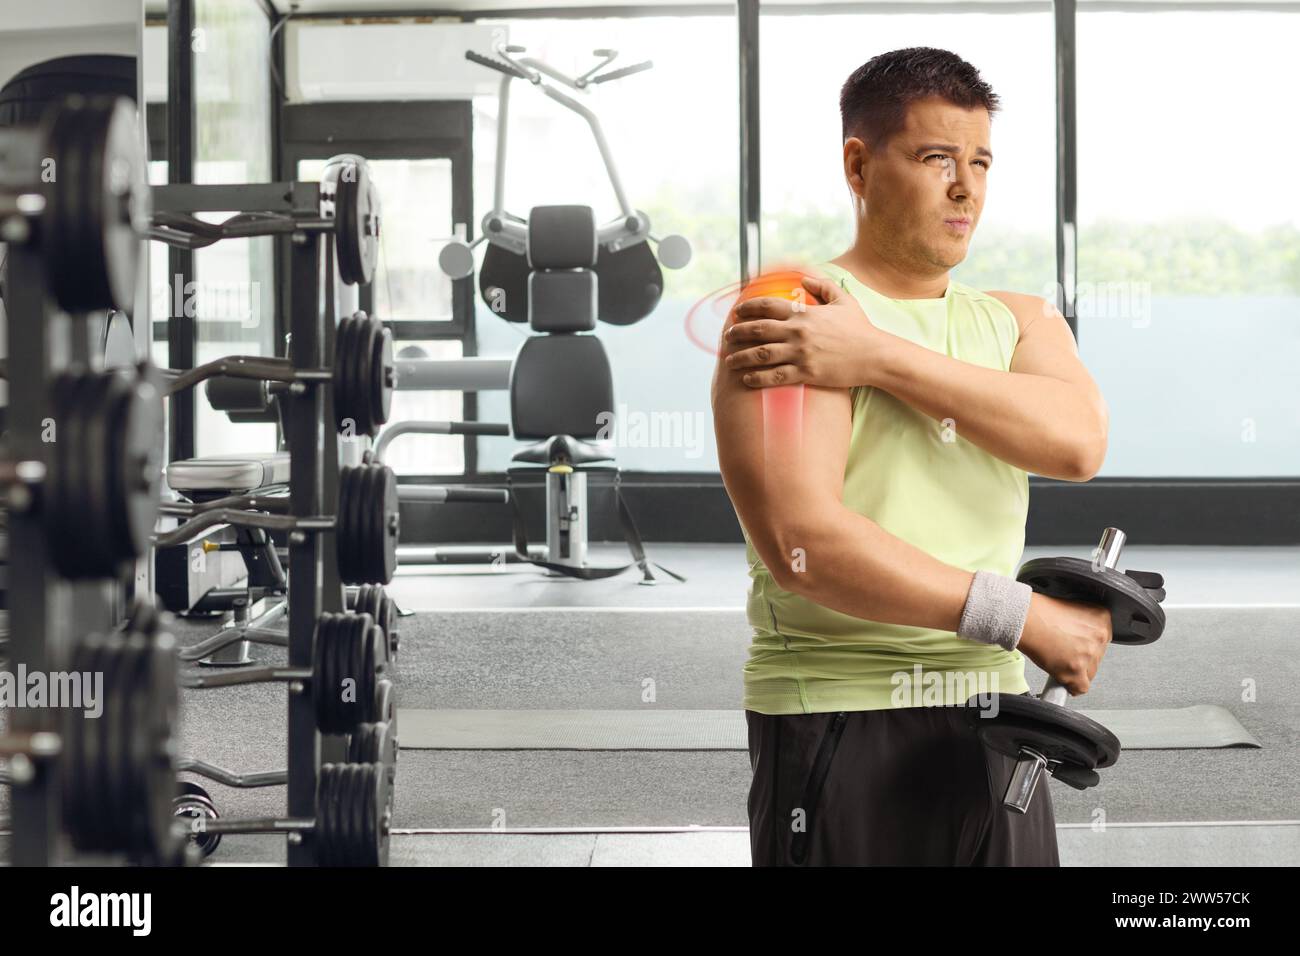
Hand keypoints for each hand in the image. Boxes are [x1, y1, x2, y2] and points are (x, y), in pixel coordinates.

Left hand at [723, 274, 888, 388]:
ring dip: (741, 357)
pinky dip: (757, 378)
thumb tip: (804, 278)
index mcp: (805, 313)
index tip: (737, 311)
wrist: (875, 355)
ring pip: (761, 354)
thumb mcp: (844, 301)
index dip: (748, 307)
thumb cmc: (860, 329)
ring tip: (729, 360)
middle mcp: (798, 332)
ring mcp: (800, 353)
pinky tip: (746, 379)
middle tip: (727, 336)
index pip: (768, 306)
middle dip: (738, 332)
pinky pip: (774, 376)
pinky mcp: (805, 373)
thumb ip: (823, 286)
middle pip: (758, 329)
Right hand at [1017, 592, 1112, 695]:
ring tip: (1058, 661)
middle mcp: (1099, 637)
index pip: (1103, 640)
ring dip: (1076, 670)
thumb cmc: (1039, 610)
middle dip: (1082, 657)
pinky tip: (1062, 677)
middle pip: (1098, 657)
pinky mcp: (1075, 671)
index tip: (1078, 644)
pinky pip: (1080, 688)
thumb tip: (1079, 636)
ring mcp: (1088, 655)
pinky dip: (1071, 686)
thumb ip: (1082, 623)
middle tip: (1065, 651)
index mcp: (1101, 618)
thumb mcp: (1070, 607)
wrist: (1025, 618)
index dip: (1087, 643)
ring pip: (1090, 673)